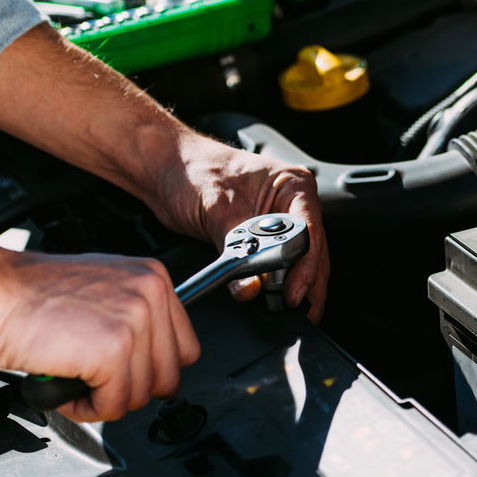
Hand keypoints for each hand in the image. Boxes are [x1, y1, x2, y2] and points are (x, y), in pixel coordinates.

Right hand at [0, 250, 199, 421]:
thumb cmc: (30, 294)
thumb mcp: (102, 289)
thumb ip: (135, 316)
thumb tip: (153, 354)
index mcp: (153, 278)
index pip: (186, 348)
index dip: (153, 370)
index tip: (130, 373)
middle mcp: (150, 295)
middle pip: (169, 376)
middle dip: (130, 388)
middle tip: (97, 380)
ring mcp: (134, 323)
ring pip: (141, 395)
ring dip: (105, 399)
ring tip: (76, 378)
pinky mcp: (112, 352)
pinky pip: (114, 406)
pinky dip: (86, 409)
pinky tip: (66, 385)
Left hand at [151, 135, 329, 321]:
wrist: (165, 169)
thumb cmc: (193, 169)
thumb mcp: (218, 210)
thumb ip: (236, 252)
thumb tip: (250, 287)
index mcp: (292, 185)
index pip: (310, 232)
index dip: (305, 265)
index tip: (293, 291)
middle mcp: (292, 204)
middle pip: (311, 252)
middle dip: (304, 282)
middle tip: (294, 307)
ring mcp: (277, 223)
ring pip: (297, 263)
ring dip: (290, 286)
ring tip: (284, 308)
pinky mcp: (261, 240)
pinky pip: (274, 267)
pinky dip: (271, 284)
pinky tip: (269, 299)